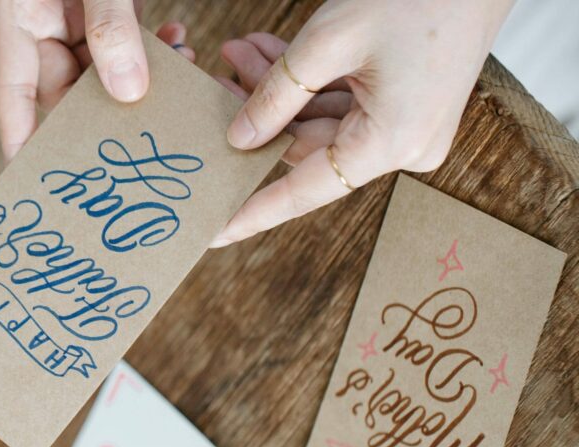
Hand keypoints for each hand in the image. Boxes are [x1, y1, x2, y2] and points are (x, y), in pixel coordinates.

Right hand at [0, 0, 194, 159]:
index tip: (39, 182)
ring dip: (141, 75)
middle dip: (109, 110)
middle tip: (148, 132)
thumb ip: (110, 26)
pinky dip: (150, 44)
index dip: (24, 142)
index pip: (12, 94)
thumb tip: (130, 92)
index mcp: (16, 19)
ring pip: (102, 66)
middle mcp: (41, 23)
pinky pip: (123, 36)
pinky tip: (177, 39)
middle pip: (68, 89)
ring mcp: (72, 12)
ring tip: (180, 71)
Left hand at [211, 0, 515, 246]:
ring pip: (320, 122)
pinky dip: (308, 83)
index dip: (252, 211)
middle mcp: (404, 148)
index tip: (213, 231)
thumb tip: (238, 138)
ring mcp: (407, 129)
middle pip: (308, 147)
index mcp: (391, 144)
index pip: (303, 191)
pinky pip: (344, 105)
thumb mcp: (330, 41)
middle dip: (260, 114)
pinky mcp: (407, 108)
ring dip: (279, 91)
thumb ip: (277, 95)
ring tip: (239, 54)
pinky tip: (269, 54)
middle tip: (219, 78)